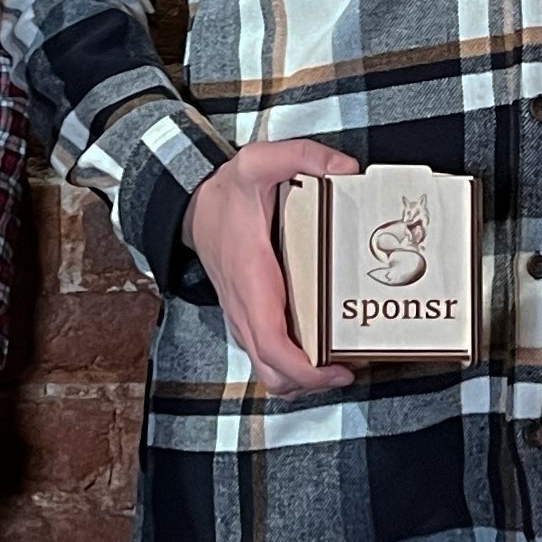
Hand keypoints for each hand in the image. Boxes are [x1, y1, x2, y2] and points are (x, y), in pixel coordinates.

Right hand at [178, 137, 360, 393]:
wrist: (191, 206)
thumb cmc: (225, 194)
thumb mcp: (259, 162)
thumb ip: (303, 157)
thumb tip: (347, 170)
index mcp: (251, 281)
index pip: (272, 344)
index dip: (304, 369)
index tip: (337, 371)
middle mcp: (245, 309)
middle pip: (273, 373)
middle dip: (311, 384)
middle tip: (349, 370)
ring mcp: (244, 317)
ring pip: (269, 370)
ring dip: (302, 378)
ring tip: (340, 362)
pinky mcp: (249, 318)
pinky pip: (268, 355)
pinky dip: (293, 363)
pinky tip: (322, 346)